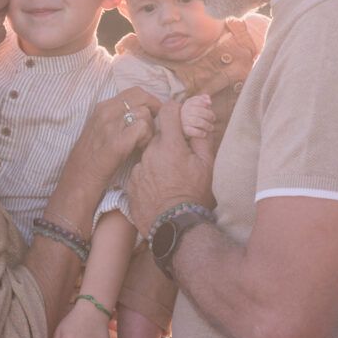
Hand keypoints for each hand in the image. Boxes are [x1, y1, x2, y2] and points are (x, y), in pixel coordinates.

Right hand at [62, 88, 159, 194]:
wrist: (79, 178)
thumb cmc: (92, 157)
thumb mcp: (99, 128)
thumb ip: (115, 116)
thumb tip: (139, 111)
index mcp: (102, 107)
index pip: (134, 91)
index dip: (149, 100)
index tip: (153, 113)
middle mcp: (106, 113)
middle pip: (142, 96)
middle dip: (155, 109)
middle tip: (155, 125)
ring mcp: (110, 127)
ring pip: (144, 112)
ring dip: (151, 127)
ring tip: (145, 141)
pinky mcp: (117, 143)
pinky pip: (142, 129)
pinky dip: (147, 138)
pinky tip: (142, 148)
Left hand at [127, 101, 216, 235]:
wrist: (175, 228)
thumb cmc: (195, 196)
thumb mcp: (207, 165)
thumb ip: (201, 137)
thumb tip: (198, 118)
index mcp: (171, 145)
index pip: (168, 110)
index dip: (175, 110)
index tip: (179, 117)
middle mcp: (150, 152)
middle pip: (157, 135)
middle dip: (168, 141)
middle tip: (179, 157)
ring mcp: (138, 168)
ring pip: (148, 154)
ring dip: (157, 159)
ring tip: (169, 177)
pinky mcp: (130, 183)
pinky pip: (140, 171)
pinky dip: (148, 175)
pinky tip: (158, 188)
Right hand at [180, 94, 214, 137]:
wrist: (187, 127)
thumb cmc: (196, 114)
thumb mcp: (198, 105)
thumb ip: (203, 100)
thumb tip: (209, 100)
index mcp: (188, 103)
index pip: (198, 101)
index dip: (205, 104)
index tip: (210, 107)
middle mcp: (184, 111)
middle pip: (198, 111)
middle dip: (208, 115)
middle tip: (213, 119)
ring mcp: (184, 120)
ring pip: (196, 121)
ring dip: (206, 125)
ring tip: (211, 128)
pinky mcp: (184, 130)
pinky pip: (192, 131)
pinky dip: (200, 133)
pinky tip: (204, 134)